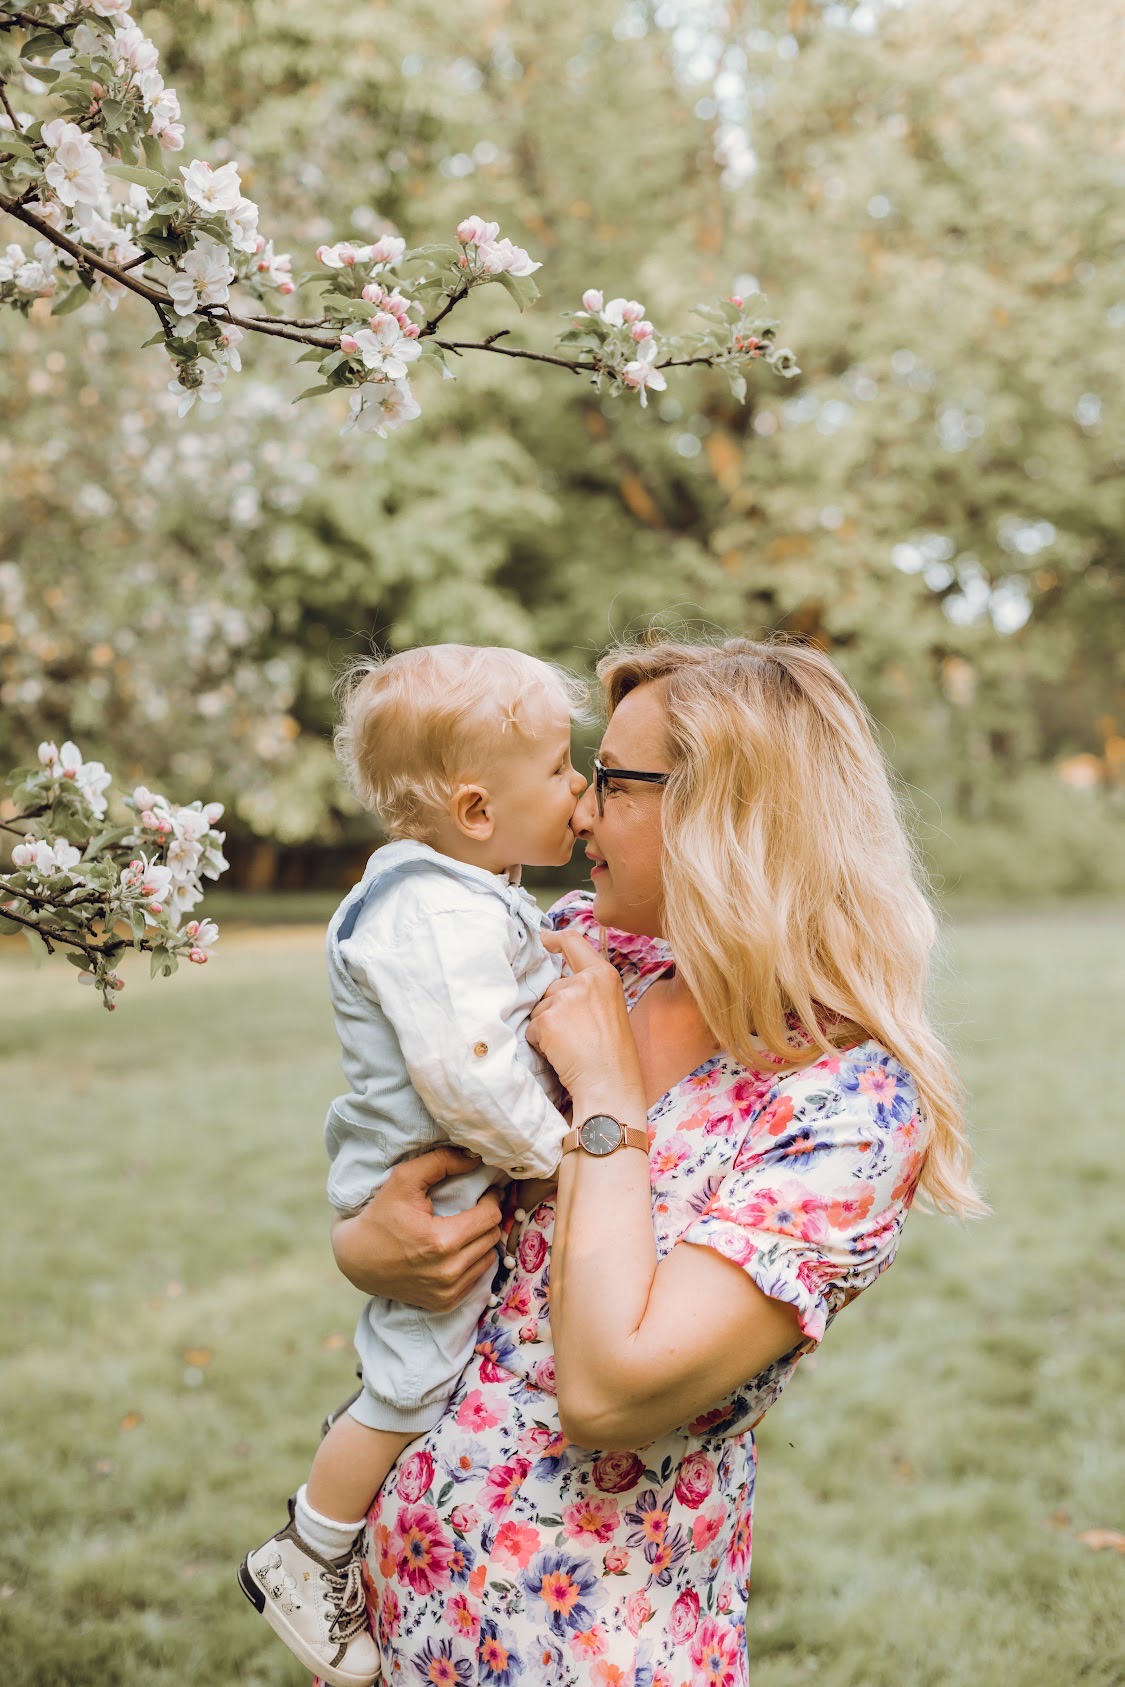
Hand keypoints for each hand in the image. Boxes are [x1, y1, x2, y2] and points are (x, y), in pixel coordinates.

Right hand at [330, 1147, 502, 1312]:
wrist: (356, 1259)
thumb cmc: (380, 1215)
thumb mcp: (404, 1179)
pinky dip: (472, 1262)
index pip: (490, 1216)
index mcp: (442, 1241)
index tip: (486, 1191)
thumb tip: (475, 1158)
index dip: (492, 1199)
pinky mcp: (444, 1303)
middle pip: (492, 1237)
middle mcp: (448, 1271)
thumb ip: (441, 1162)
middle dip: (488, 1218)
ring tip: (466, 1227)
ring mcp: (447, 1292)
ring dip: (481, 1241)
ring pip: (488, 1258)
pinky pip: (476, 1279)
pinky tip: (457, 1250)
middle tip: (477, 1206)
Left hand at [529, 928, 643, 1105]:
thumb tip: (557, 984)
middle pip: (553, 986)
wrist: (610, 1083)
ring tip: (571, 1045)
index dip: (553, 938)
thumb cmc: (612, 1055)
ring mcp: (565, 999)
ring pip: (541, 1008)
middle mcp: (584, 981)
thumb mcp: (610, 1008)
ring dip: (547, 1027)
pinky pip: (533, 1027)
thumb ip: (588, 990)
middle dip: (554, 1008)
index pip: (574, 941)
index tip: (543, 939)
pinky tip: (561, 1053)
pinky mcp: (548, 1019)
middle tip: (576, 1035)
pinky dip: (541, 1042)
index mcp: (604, 974)